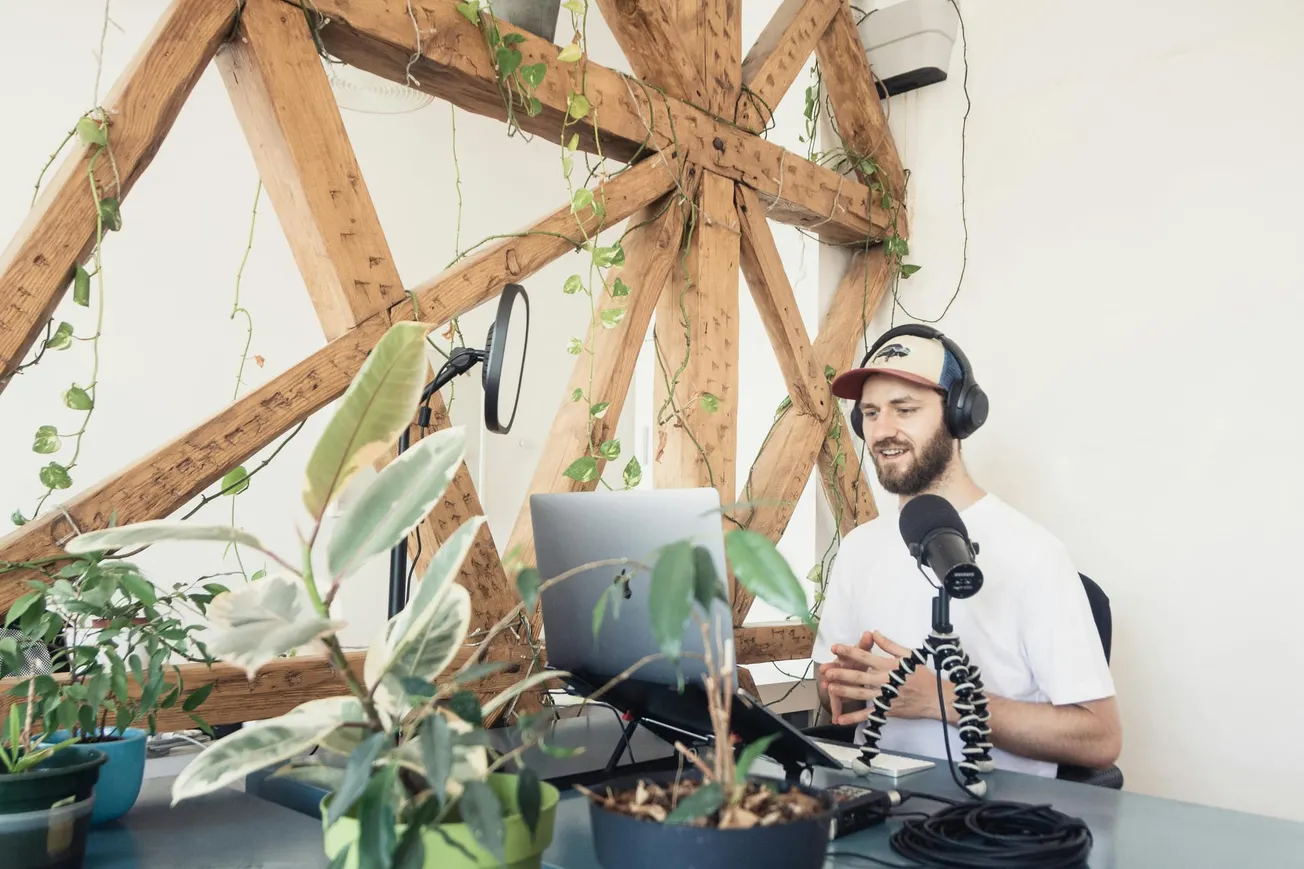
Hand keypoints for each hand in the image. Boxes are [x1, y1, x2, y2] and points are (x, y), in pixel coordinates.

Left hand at [821, 632, 955, 725]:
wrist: (936, 698)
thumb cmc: (922, 675)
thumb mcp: (908, 655)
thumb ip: (889, 645)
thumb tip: (874, 633)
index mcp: (889, 665)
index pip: (865, 657)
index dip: (849, 652)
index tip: (835, 648)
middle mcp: (885, 681)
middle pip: (859, 676)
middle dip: (841, 673)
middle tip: (826, 671)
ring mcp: (885, 697)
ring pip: (860, 694)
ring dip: (844, 692)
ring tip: (829, 688)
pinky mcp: (886, 711)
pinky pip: (867, 715)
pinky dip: (853, 718)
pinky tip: (840, 719)